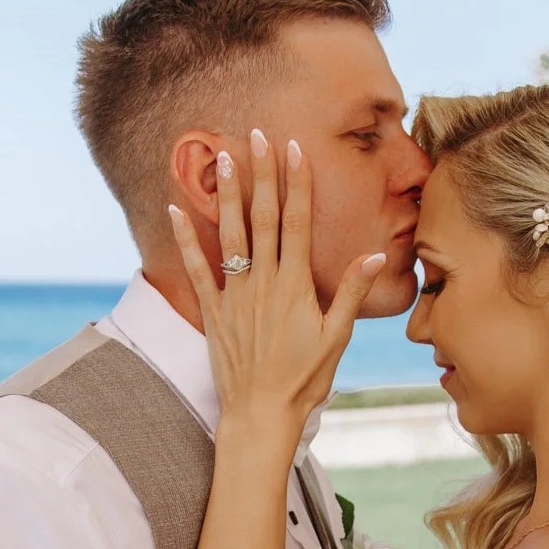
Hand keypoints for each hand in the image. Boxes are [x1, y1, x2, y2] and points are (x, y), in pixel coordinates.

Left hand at [168, 131, 385, 433]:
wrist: (261, 414)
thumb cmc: (305, 380)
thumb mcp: (337, 337)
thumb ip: (353, 293)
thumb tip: (373, 255)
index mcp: (296, 286)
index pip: (296, 223)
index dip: (297, 183)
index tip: (295, 149)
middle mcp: (263, 283)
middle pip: (262, 218)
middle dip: (262, 174)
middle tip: (258, 134)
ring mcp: (235, 295)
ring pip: (230, 234)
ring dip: (227, 193)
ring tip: (225, 156)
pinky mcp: (213, 311)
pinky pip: (196, 268)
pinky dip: (185, 237)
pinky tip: (175, 208)